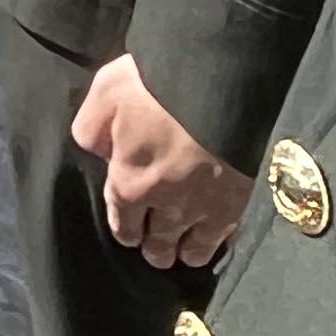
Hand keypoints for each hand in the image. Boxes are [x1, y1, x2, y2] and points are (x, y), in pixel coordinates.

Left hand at [72, 55, 253, 270]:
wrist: (220, 84)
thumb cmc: (155, 86)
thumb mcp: (105, 95)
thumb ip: (93, 131)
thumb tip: (101, 154)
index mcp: (130, 184)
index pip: (124, 224)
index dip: (126, 229)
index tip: (131, 232)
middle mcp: (168, 207)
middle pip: (160, 245)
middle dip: (156, 248)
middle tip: (157, 249)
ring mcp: (208, 209)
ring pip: (196, 250)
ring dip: (187, 251)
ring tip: (186, 251)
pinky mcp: (242, 202)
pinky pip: (228, 237)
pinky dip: (220, 241)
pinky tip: (218, 238)